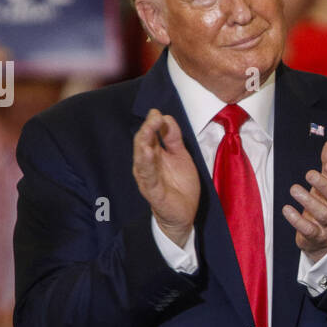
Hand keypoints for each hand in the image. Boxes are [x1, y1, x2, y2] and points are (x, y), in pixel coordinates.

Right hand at [132, 108, 199, 246]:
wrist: (184, 214)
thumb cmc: (180, 185)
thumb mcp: (181, 156)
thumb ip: (174, 138)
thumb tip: (166, 118)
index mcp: (154, 155)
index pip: (150, 135)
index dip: (153, 123)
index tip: (157, 112)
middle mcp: (147, 165)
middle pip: (143, 143)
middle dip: (147, 129)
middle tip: (154, 116)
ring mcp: (148, 178)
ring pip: (142, 158)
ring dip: (144, 143)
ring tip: (147, 131)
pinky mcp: (153, 191)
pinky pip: (148, 177)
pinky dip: (147, 165)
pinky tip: (147, 153)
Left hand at [283, 140, 326, 261]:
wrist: (324, 239)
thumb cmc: (326, 204)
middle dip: (324, 185)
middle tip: (309, 173)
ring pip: (323, 214)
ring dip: (308, 201)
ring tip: (294, 189)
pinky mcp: (316, 236)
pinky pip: (309, 229)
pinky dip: (297, 220)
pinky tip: (286, 209)